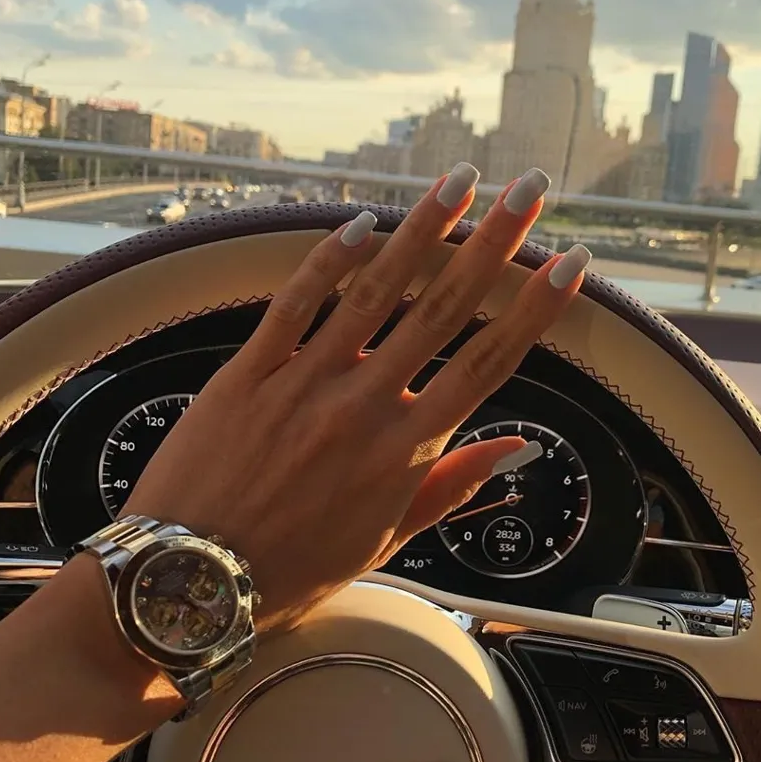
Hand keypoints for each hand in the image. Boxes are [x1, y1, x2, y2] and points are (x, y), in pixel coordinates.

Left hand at [125, 165, 590, 633]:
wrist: (191, 580)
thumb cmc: (292, 571)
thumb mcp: (385, 542)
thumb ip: (451, 485)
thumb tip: (516, 447)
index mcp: (404, 451)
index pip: (487, 363)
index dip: (534, 309)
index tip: (569, 264)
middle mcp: (363, 405)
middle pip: (442, 308)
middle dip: (492, 242)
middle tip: (529, 190)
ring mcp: (304, 381)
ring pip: (374, 290)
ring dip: (421, 229)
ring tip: (460, 180)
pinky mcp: (249, 372)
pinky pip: (295, 303)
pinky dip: (328, 259)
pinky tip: (362, 221)